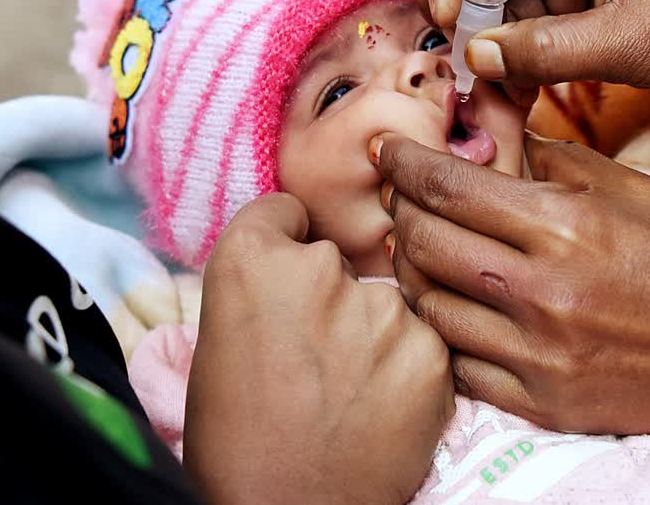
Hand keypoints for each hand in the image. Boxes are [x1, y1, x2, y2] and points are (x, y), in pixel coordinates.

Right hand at [184, 194, 453, 504]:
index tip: (286, 279)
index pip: (286, 211)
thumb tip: (295, 255)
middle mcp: (322, 269)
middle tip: (315, 352)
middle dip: (333, 291)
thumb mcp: (219, 340)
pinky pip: (423, 338)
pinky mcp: (431, 351)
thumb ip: (261, 283)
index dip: (286, 245)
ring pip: (387, 299)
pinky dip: (408, 364)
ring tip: (348, 387)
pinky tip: (381, 403)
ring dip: (375, 328)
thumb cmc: (236, 437)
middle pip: (340, 258)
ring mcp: (384, 310)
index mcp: (250, 261)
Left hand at [375, 133, 649, 435]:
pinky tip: (457, 308)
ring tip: (425, 251)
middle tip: (403, 198)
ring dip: (414, 272)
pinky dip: (445, 331)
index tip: (387, 151)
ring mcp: (537, 353)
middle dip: (400, 211)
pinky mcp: (542, 401)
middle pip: (423, 243)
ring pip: (429, 307)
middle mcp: (540, 291)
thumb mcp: (638, 190)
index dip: (404, 162)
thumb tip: (500, 141)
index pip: (448, 187)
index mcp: (565, 226)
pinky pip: (458, 366)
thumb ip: (559, 163)